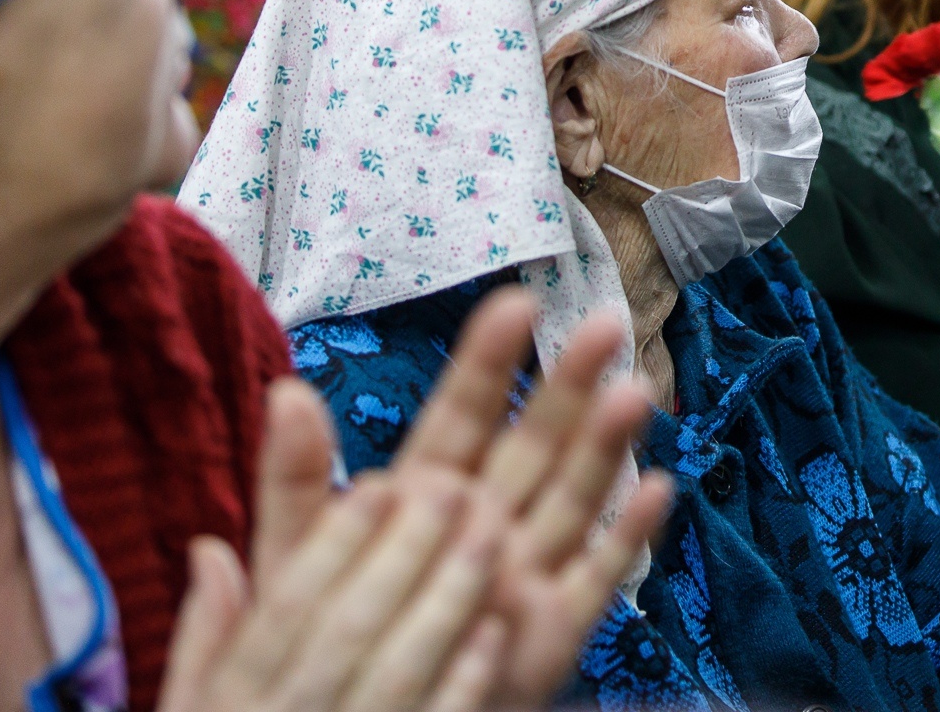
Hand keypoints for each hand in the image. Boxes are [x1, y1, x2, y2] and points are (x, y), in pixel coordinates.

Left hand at [158, 290, 669, 711]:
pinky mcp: (554, 627)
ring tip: (634, 392)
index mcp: (428, 491)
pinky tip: (654, 490)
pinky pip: (597, 577)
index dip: (489, 359)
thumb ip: (295, 478)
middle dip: (570, 382)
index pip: (464, 412)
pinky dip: (625, 536)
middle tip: (603, 324)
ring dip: (605, 445)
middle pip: (536, 441)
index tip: (516, 301)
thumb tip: (286, 391)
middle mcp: (487, 519)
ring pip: (573, 495)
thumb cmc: (324, 638)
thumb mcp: (297, 554)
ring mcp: (526, 570)